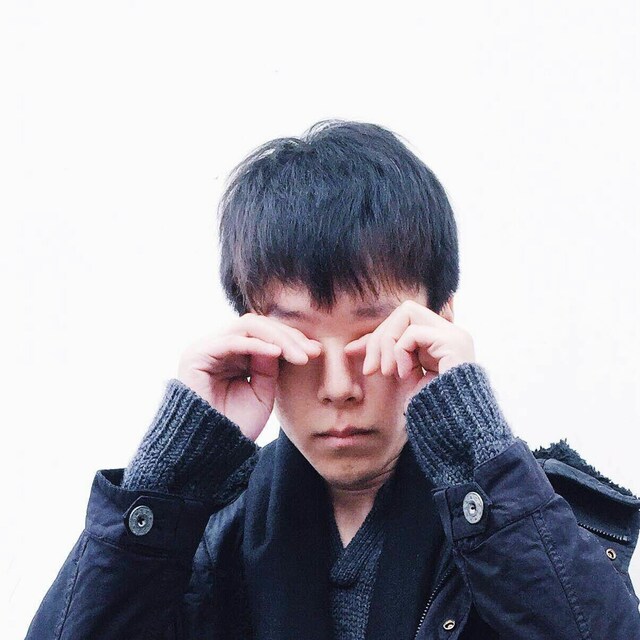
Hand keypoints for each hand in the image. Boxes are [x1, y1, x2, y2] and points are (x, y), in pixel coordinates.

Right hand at [176, 314, 322, 440]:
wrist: (209, 452)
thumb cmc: (235, 425)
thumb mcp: (261, 392)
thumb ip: (270, 365)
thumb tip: (285, 341)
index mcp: (231, 354)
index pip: (263, 333)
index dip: (291, 338)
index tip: (317, 351)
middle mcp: (216, 346)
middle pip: (258, 324)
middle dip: (288, 336)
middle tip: (312, 352)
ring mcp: (205, 348)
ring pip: (247, 326)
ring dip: (278, 338)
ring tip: (300, 356)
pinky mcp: (196, 355)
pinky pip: (231, 341)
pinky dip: (256, 344)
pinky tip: (278, 353)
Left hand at [343, 299, 475, 410]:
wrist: (455, 429)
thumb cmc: (430, 408)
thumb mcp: (402, 376)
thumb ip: (384, 357)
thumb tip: (350, 348)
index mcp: (439, 339)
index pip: (403, 320)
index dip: (378, 334)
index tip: (353, 352)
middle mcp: (450, 332)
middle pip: (404, 311)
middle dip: (380, 336)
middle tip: (371, 369)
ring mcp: (454, 336)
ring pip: (407, 313)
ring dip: (388, 342)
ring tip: (387, 371)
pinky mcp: (453, 343)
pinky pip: (413, 333)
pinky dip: (401, 352)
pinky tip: (403, 374)